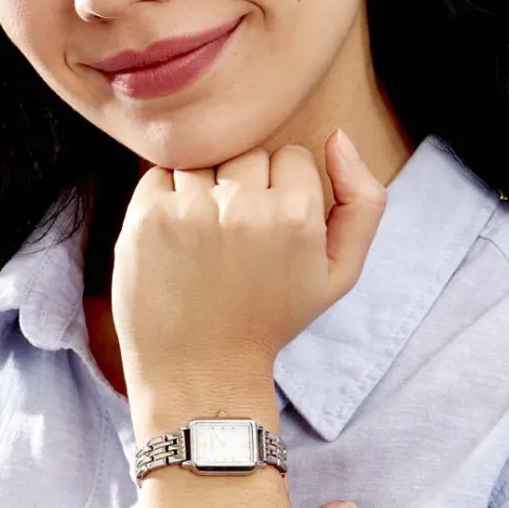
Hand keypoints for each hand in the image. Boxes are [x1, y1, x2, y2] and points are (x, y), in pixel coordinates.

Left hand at [111, 130, 386, 395]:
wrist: (198, 371)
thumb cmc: (269, 322)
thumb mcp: (338, 275)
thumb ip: (363, 204)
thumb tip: (338, 136)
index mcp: (295, 216)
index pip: (291, 157)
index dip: (282, 195)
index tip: (268, 239)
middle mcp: (242, 207)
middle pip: (247, 153)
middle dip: (242, 189)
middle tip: (234, 246)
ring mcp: (189, 210)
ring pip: (203, 160)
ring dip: (201, 192)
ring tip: (202, 246)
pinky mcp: (146, 218)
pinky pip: (159, 175)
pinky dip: (164, 200)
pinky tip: (172, 245)